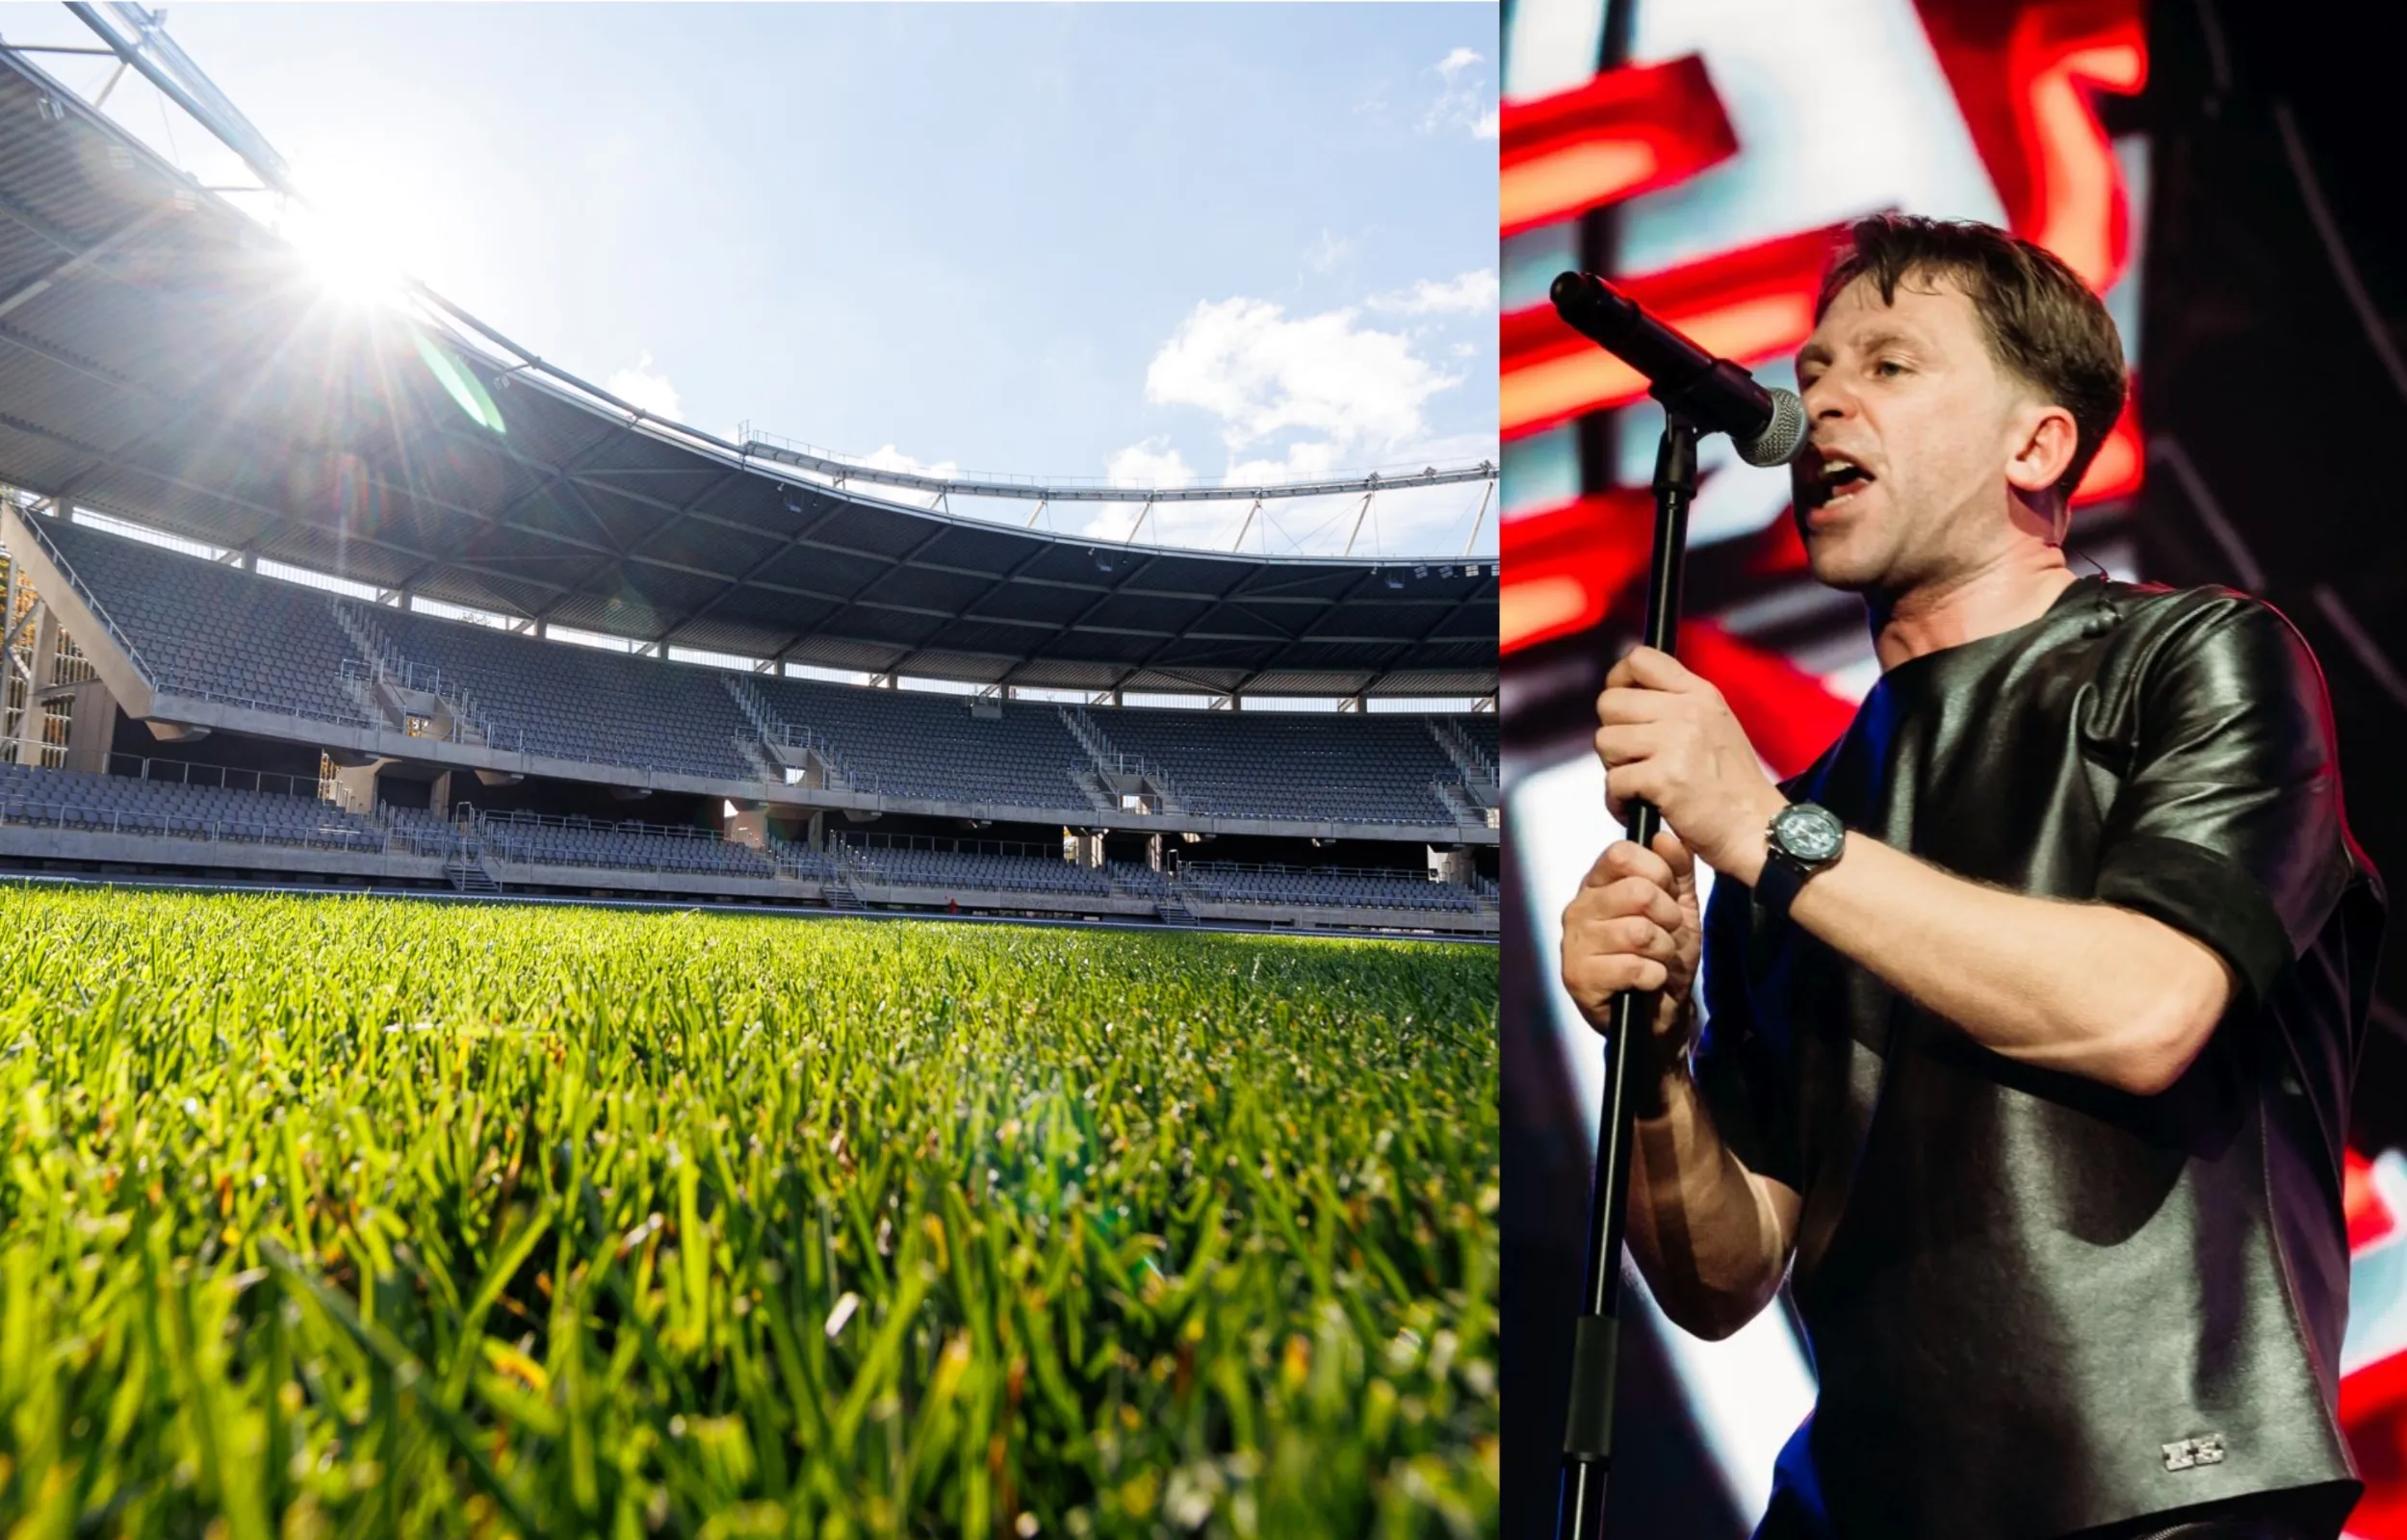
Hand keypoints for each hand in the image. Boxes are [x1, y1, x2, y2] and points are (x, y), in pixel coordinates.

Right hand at [1560, 830, 1702, 1052]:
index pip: (1621, 854)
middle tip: (1668, 934)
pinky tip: (1648, 981)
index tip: (1669, 894)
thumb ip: (1675, 870)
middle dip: (1668, 916)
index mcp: (1598, 886)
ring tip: (1658, 960)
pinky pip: (1634, 966)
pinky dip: (1655, 977)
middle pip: (1635, 891)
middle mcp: (1579, 909)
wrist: (1659, 1016)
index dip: (1657, 871)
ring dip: (1663, 951)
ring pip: (1638, 931)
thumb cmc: (1663, 959)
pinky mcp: (1578, 978)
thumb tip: (1664, 836)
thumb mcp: (1678, 908)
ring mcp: (1575, 944)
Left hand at [1595, 646, 1786, 882]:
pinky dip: (1619, 801)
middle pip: (1609, 702)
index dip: (1618, 681)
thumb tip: (1622, 686)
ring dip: (1615, 769)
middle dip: (1614, 734)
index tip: (1623, 709)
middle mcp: (1689, 711)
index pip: (1640, 659)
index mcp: (1700, 693)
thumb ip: (1675, 703)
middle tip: (1636, 760)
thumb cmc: (1730, 787)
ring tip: (1642, 785)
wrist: (1757, 831)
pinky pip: (1613, 781)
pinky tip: (1639, 808)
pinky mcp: (1665, 778)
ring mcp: (1677, 743)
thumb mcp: (1713, 726)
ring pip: (1605, 741)